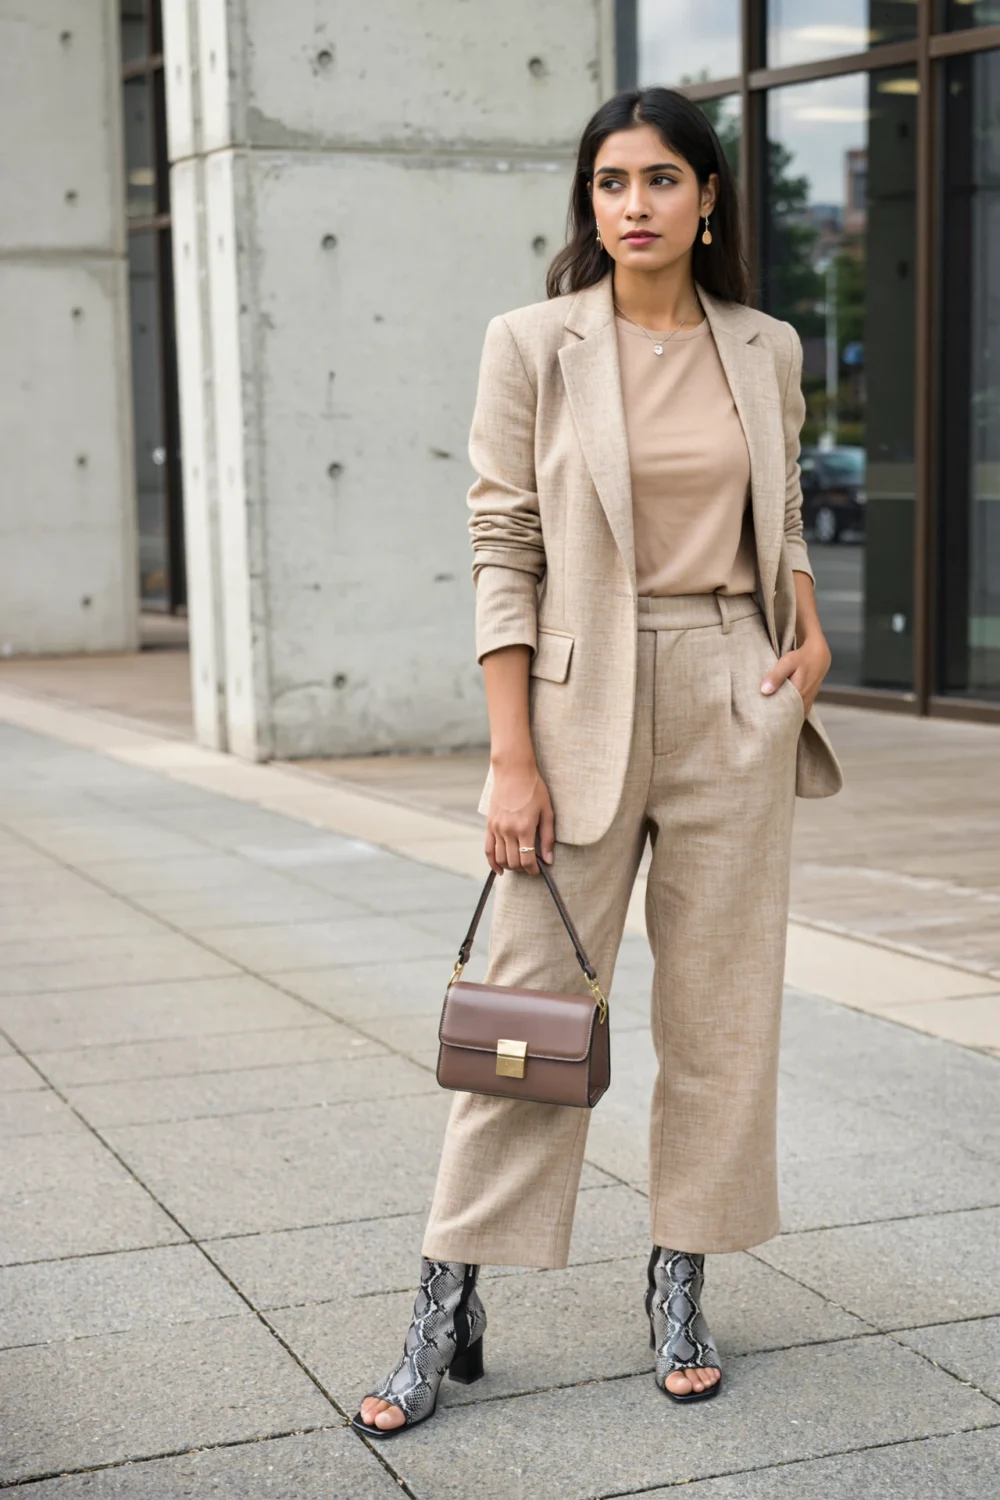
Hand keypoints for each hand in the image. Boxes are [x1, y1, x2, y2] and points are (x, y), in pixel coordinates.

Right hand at [485, 759, 554, 876]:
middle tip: (530, 866)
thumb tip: (549, 859)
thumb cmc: (534, 790)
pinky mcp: (489, 825)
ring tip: (519, 865)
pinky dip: (493, 863)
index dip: (533, 870)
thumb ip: (548, 838)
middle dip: (523, 869)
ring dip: (510, 866)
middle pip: (513, 862)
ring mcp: (496, 828)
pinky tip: (500, 870)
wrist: (514, 772)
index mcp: (524, 828)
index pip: (527, 860)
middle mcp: (508, 830)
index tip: (538, 871)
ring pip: (501, 859)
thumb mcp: (547, 812)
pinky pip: (488, 850)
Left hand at [760, 633, 830, 715]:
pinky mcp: (808, 702)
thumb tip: (764, 691)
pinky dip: (789, 714)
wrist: (819, 656)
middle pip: (787, 717)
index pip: (782, 714)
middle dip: (775, 720)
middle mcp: (804, 702)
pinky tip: (779, 715)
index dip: (770, 718)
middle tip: (761, 721)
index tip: (759, 720)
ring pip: (793, 716)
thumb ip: (776, 676)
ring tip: (768, 720)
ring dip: (782, 717)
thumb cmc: (801, 658)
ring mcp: (807, 703)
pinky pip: (797, 713)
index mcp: (798, 695)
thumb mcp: (787, 663)